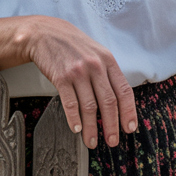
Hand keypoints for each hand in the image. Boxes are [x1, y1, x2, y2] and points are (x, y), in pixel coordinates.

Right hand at [23, 16, 136, 149]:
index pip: (124, 91)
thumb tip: (119, 99)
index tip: (130, 128)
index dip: (128, 112)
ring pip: (89, 106)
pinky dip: (74, 119)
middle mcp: (96, 67)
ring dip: (92, 128)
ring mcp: (78, 72)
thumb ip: (108, 73)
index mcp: (109, 62)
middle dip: (112, 125)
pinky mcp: (61, 77)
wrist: (46, 34)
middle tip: (112, 141)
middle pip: (108, 102)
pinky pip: (70, 103)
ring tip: (92, 141)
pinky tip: (77, 129)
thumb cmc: (74, 46)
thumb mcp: (97, 53)